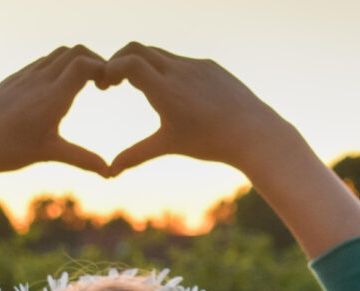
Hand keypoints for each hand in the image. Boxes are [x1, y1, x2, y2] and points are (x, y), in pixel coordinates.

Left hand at [0, 45, 110, 213]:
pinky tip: (57, 89)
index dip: (102, 69)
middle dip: (94, 62)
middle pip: (74, 51)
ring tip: (83, 85)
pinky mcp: (14, 80)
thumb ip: (83, 159)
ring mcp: (25, 76)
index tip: (108, 88)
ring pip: (57, 54)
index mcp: (52, 96)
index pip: (84, 64)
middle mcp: (39, 80)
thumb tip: (110, 173)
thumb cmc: (8, 150)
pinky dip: (58, 67)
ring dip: (75, 62)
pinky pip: (41, 62)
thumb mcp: (49, 153)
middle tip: (102, 84)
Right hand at [100, 42, 295, 176]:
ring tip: (137, 85)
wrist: (254, 133)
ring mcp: (195, 65)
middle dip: (119, 60)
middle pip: (138, 49)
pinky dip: (167, 69)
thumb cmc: (209, 142)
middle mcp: (179, 70)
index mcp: (165, 89)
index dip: (110, 68)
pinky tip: (171, 90)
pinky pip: (181, 61)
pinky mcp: (210, 66)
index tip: (105, 85)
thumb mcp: (168, 146)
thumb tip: (110, 173)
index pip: (128, 62)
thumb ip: (136, 155)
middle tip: (112, 81)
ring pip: (160, 54)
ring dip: (143, 65)